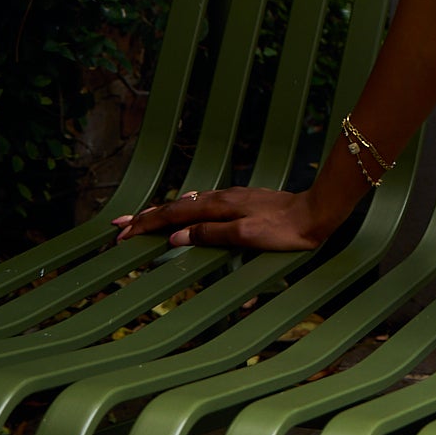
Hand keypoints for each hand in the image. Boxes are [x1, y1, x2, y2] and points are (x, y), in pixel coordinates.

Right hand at [114, 188, 328, 252]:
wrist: (316, 213)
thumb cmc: (285, 230)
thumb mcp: (246, 236)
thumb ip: (211, 235)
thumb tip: (176, 236)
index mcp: (218, 207)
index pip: (172, 215)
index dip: (146, 224)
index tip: (122, 233)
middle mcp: (221, 198)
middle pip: (175, 206)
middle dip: (146, 216)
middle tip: (119, 225)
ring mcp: (231, 198)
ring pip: (188, 203)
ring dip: (163, 211)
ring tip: (144, 217)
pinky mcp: (242, 201)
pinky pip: (203, 202)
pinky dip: (184, 208)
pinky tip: (187, 208)